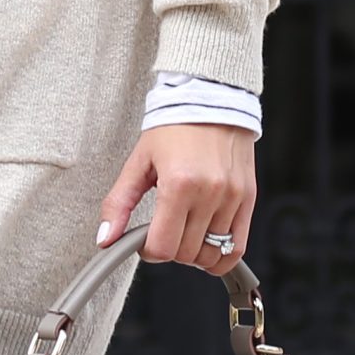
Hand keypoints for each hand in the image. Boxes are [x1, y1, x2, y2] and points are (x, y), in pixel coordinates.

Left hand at [95, 122, 256, 274]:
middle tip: (164, 231)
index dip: (149, 250)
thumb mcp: (138, 162)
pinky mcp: (248, 198)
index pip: (163, 247)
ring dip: (194, 253)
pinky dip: (221, 255)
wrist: (210, 99)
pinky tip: (208, 246)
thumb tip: (105, 238)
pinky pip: (238, 246)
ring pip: (212, 253)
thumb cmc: (174, 127)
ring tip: (185, 233)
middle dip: (170, 249)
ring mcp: (232, 197)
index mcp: (178, 184)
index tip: (146, 240)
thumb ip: (118, 203)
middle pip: (186, 253)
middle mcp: (209, 192)